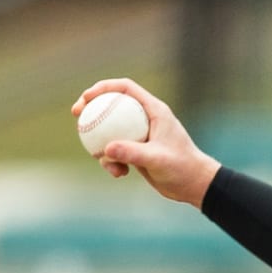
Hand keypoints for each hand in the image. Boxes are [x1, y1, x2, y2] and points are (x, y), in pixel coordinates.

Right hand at [72, 78, 220, 208]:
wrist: (194, 185)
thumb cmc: (183, 168)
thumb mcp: (158, 160)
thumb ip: (133, 153)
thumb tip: (107, 149)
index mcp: (155, 110)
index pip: (126, 88)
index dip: (104, 87)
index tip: (86, 97)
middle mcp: (146, 118)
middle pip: (112, 104)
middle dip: (92, 107)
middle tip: (77, 116)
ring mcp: (140, 134)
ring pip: (110, 129)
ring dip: (100, 143)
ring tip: (103, 160)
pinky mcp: (137, 150)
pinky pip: (115, 149)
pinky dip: (111, 161)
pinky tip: (118, 174)